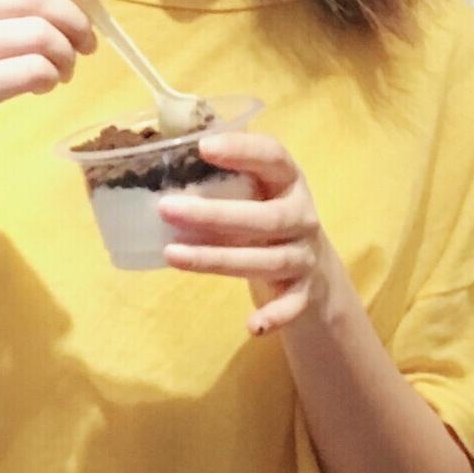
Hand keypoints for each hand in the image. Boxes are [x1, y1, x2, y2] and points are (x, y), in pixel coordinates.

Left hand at [158, 133, 345, 335]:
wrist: (314, 270)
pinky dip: (275, 315)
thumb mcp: (255, 189)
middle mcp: (301, 216)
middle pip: (265, 218)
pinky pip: (291, 305)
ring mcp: (304, 256)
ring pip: (266, 261)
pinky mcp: (304, 293)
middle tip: (165, 208)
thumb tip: (160, 146)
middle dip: (215, 215)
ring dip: (218, 259)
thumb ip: (222, 173)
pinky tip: (251, 325)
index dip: (242, 149)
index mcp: (289, 181)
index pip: (273, 157)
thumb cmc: (267, 217)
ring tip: (172, 254)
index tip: (202, 147)